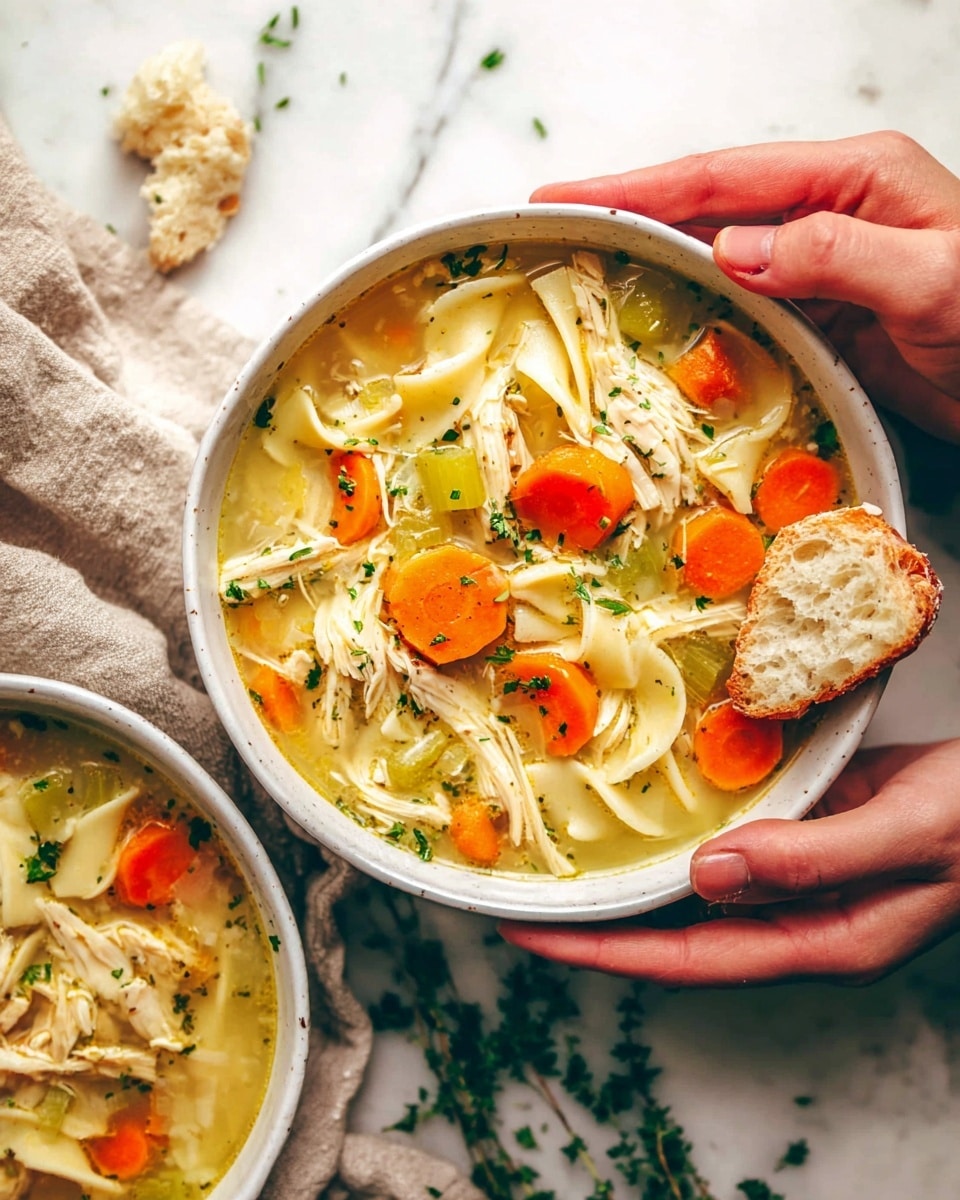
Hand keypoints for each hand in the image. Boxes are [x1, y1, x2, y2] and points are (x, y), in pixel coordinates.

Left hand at [500, 739, 959, 984]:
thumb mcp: (908, 835)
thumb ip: (815, 859)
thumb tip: (709, 873)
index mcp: (823, 940)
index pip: (690, 958)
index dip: (605, 948)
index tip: (531, 931)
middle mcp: (798, 919)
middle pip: (677, 931)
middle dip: (598, 920)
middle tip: (518, 896)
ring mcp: (797, 878)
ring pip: (694, 888)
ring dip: (629, 876)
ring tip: (558, 858)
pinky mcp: (800, 835)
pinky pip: (724, 841)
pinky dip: (676, 830)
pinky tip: (638, 808)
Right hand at [532, 131, 959, 443]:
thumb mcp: (929, 276)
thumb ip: (833, 254)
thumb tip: (735, 250)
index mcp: (855, 177)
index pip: (725, 178)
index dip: (640, 187)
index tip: (568, 193)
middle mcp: (830, 211)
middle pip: (708, 207)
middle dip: (628, 214)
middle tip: (554, 225)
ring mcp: (823, 264)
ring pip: (718, 257)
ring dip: (653, 264)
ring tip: (587, 272)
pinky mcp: (822, 314)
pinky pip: (742, 308)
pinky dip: (694, 314)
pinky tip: (658, 326)